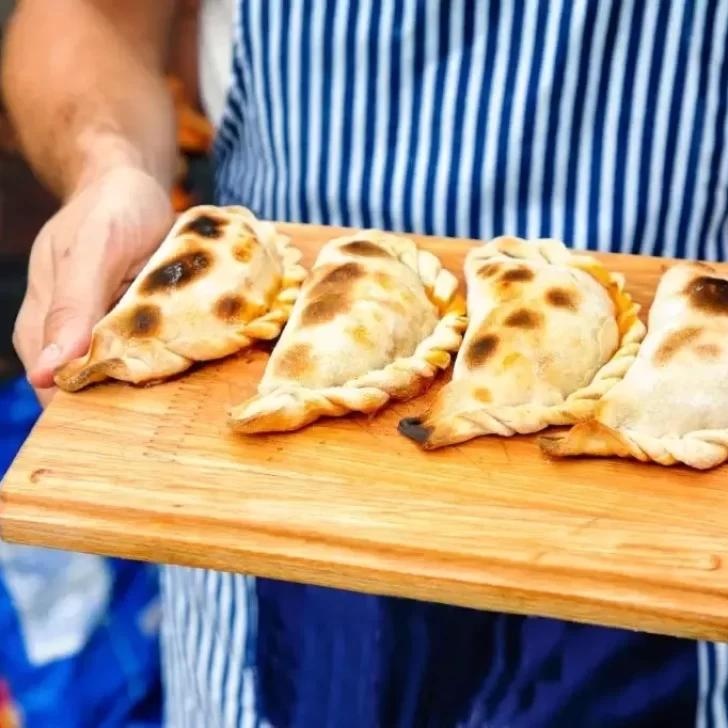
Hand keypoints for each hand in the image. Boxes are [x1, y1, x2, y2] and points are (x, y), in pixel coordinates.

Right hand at [14, 166, 173, 405]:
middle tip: (169, 402)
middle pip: (91, 390)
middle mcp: (68, 336)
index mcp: (41, 325)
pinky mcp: (129, 327)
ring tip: (183, 382)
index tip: (134, 420)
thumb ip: (71, 307)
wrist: (131, 184)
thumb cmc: (110, 208)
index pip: (57, 390)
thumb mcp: (93, 249)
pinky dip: (166, 359)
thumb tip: (48, 373)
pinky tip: (188, 359)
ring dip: (151, 382)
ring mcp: (100, 332)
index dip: (92, 407)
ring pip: (121, 376)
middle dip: (127, 401)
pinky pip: (146, 355)